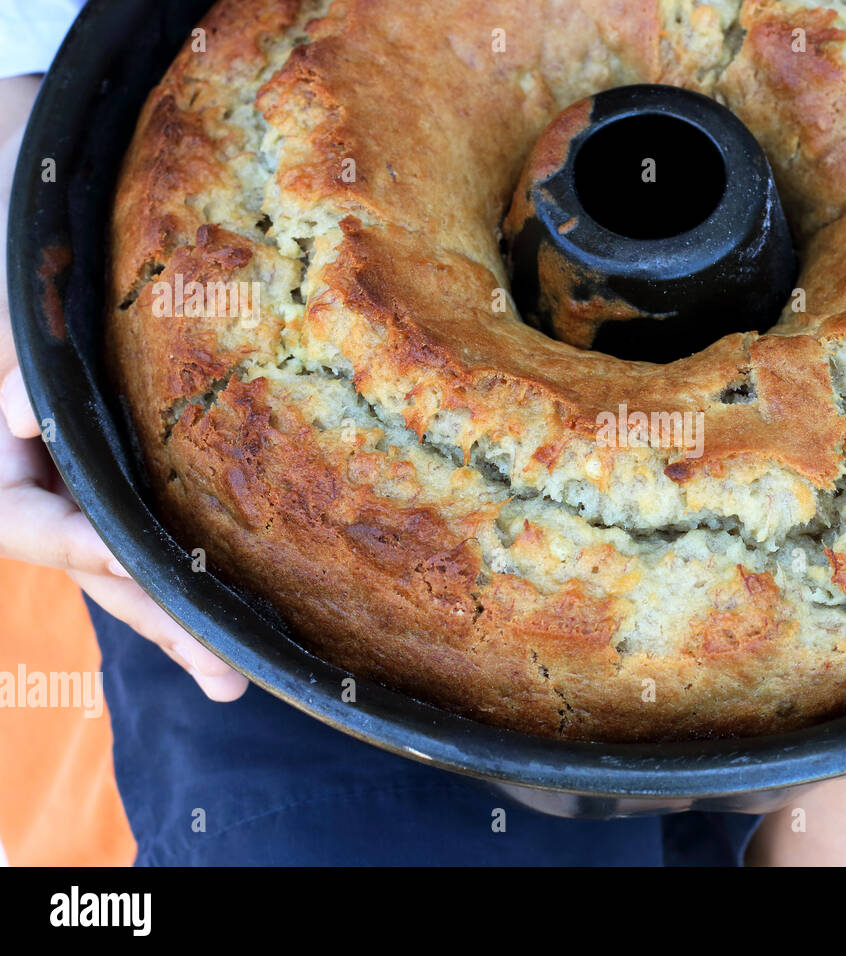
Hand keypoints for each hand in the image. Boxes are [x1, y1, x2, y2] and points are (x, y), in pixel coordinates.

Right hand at [0, 75, 245, 701]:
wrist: (41, 190)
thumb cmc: (23, 235)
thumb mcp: (14, 295)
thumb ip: (15, 361)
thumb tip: (21, 422)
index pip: (27, 519)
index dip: (78, 548)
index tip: (131, 565)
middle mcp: (39, 467)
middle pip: (93, 561)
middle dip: (157, 615)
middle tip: (226, 674)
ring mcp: (84, 469)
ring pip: (127, 558)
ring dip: (180, 613)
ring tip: (236, 673)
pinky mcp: (130, 457)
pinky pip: (156, 521)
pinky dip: (193, 561)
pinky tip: (239, 599)